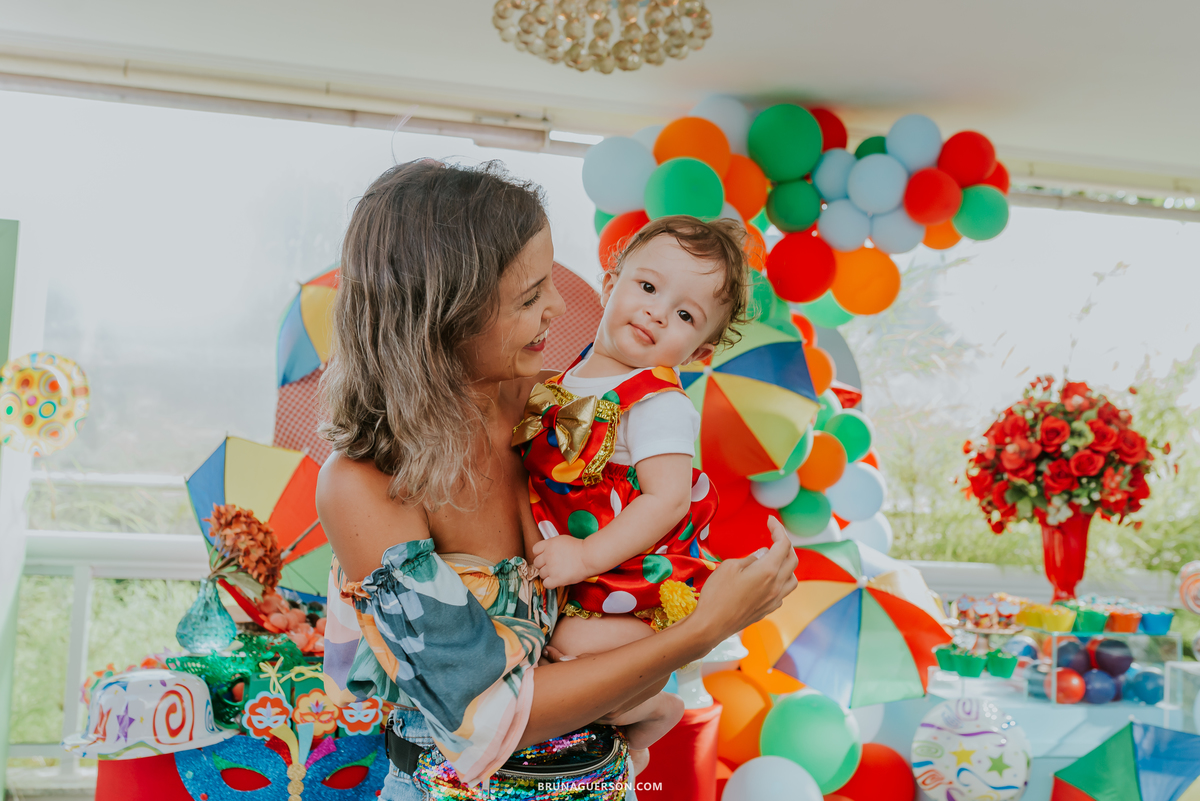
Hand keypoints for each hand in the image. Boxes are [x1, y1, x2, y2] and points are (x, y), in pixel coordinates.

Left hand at [531, 535, 594, 588]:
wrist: (589, 557)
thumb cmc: (579, 548)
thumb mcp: (562, 540)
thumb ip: (551, 545)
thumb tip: (546, 551)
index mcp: (549, 544)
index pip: (535, 550)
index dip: (540, 554)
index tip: (544, 557)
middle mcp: (548, 555)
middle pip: (536, 563)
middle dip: (543, 565)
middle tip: (552, 565)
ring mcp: (551, 568)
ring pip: (541, 574)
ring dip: (548, 574)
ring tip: (557, 572)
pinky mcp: (556, 579)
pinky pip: (546, 584)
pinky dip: (550, 583)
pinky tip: (557, 580)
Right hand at [685, 517, 797, 644]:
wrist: (712, 625)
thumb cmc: (717, 594)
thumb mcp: (729, 567)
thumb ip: (750, 558)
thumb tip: (763, 554)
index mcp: (767, 571)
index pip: (783, 544)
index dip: (778, 529)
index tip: (769, 521)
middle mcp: (776, 586)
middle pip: (792, 560)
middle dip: (785, 544)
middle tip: (773, 536)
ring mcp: (774, 600)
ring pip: (793, 579)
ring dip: (787, 565)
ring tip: (774, 559)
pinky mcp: (768, 610)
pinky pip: (783, 592)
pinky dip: (780, 581)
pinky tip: (767, 580)